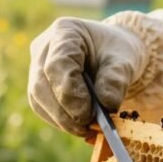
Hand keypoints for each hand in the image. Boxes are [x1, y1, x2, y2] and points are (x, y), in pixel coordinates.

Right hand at [28, 17, 145, 135]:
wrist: (112, 54)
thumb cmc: (117, 53)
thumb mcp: (125, 60)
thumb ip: (117, 79)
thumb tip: (107, 105)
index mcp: (65, 31)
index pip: (58, 64)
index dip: (70, 92)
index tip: (89, 114)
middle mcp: (44, 47)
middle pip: (42, 84)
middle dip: (65, 112)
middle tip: (88, 128)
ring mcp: (37, 66)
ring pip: (38, 98)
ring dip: (62, 120)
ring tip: (87, 130)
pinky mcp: (39, 86)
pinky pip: (42, 107)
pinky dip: (61, 121)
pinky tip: (80, 127)